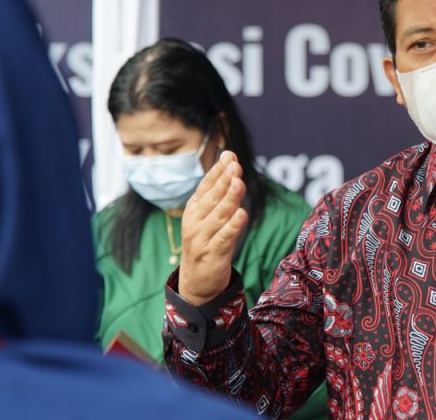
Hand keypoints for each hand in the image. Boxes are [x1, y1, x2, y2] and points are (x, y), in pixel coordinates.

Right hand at [178, 151, 246, 305]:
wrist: (197, 281)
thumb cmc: (207, 241)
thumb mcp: (209, 216)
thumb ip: (220, 192)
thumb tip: (231, 162)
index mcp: (194, 209)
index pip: (206, 186)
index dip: (217, 171)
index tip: (229, 155)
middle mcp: (195, 222)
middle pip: (212, 198)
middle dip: (225, 180)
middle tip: (235, 165)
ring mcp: (202, 238)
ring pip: (219, 215)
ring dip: (229, 198)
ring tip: (239, 182)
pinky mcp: (213, 254)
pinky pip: (224, 238)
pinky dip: (233, 226)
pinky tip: (241, 214)